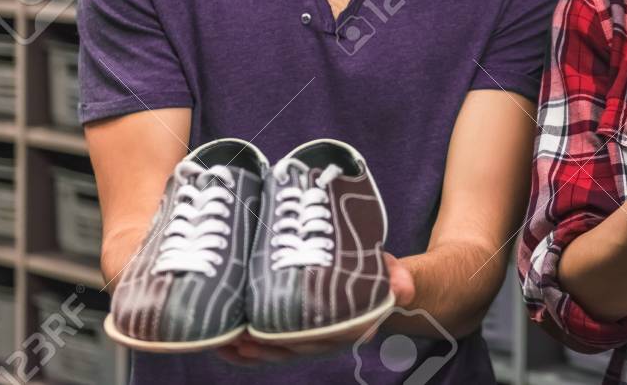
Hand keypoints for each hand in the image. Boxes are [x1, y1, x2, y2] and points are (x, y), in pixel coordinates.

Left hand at [217, 253, 415, 365]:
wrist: (379, 286)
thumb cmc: (380, 276)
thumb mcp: (392, 272)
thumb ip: (397, 278)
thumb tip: (402, 287)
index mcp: (351, 327)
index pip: (321, 338)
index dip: (294, 339)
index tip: (270, 332)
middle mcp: (328, 339)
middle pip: (293, 348)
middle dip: (263, 345)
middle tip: (238, 333)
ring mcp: (309, 341)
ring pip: (276, 353)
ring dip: (250, 351)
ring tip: (226, 340)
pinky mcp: (295, 337)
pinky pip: (268, 351)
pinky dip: (245, 353)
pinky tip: (224, 345)